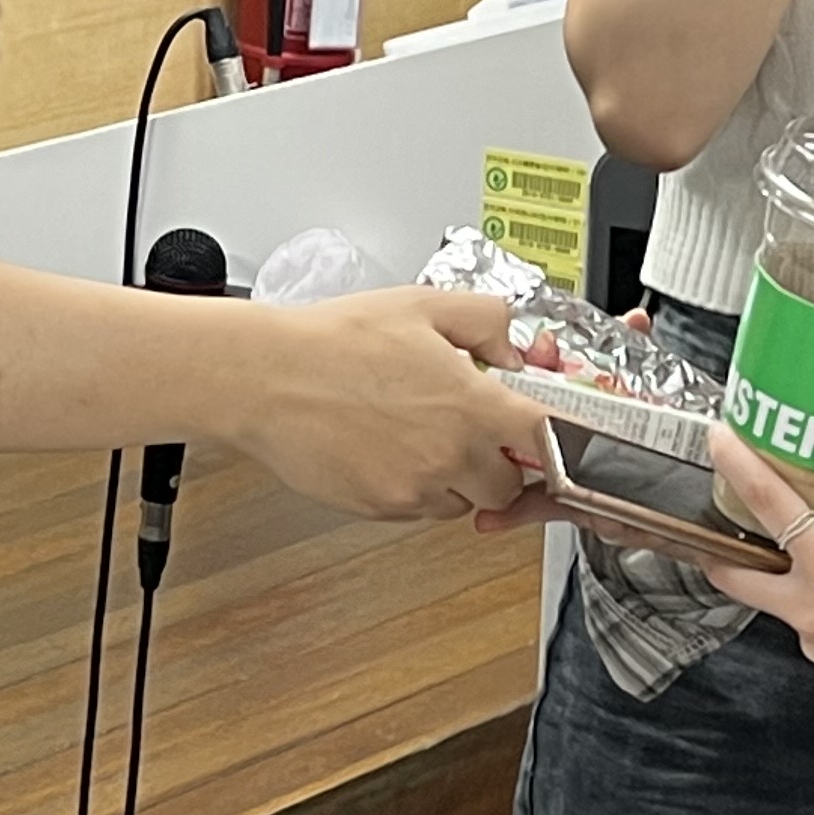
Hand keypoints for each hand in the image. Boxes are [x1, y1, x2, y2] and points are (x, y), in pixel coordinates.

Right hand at [233, 289, 560, 522]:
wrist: (266, 378)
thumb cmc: (332, 341)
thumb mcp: (422, 304)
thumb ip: (486, 320)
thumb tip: (513, 348)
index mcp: (470, 404)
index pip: (547, 440)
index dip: (544, 435)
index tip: (530, 426)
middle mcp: (450, 455)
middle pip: (509, 485)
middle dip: (497, 462)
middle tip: (469, 431)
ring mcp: (415, 488)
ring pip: (463, 503)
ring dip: (456, 479)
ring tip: (419, 436)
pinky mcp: (381, 508)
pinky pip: (419, 510)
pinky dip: (415, 488)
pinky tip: (388, 448)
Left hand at [697, 426, 813, 696]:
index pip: (769, 502)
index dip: (738, 466)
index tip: (720, 442)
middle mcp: (811, 604)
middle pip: (737, 574)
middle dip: (720, 553)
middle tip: (719, 530)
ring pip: (780, 604)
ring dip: (783, 581)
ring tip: (804, 559)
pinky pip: (813, 630)